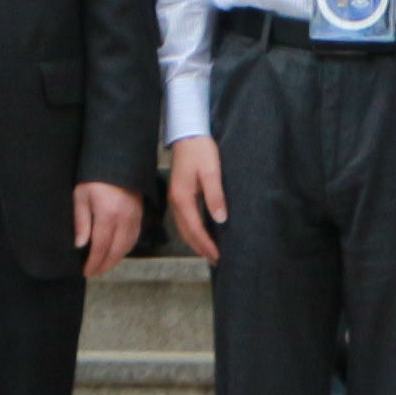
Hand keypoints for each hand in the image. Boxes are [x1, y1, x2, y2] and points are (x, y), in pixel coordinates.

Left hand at [69, 179, 143, 275]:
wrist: (118, 161)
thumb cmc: (95, 178)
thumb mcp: (81, 196)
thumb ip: (81, 221)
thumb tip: (81, 245)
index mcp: (107, 215)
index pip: (101, 247)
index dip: (94, 262)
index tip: (86, 271)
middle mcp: (124, 219)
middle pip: (115, 251)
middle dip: (104, 265)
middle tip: (94, 273)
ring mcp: (135, 217)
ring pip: (127, 246)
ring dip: (115, 260)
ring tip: (104, 266)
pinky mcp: (140, 214)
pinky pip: (134, 238)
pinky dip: (126, 249)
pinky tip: (117, 252)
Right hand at [165, 134, 228, 263]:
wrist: (188, 134)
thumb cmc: (200, 150)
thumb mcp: (211, 172)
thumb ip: (215, 196)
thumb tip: (220, 219)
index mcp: (182, 198)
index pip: (194, 229)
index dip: (206, 244)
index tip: (217, 256)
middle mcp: (176, 202)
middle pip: (187, 233)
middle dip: (200, 248)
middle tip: (216, 260)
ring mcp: (175, 199)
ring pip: (184, 228)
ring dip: (196, 242)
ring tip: (209, 252)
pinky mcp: (179, 194)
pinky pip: (185, 219)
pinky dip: (193, 231)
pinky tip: (202, 233)